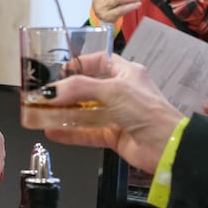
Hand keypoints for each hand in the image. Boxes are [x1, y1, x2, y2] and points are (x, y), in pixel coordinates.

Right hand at [42, 56, 184, 171]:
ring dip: (64, 113)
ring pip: (84, 111)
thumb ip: (79, 88)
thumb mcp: (112, 90)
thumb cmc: (146, 110)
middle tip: (44, 95)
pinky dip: (70, 133)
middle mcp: (120, 91)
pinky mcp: (113, 135)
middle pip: (87, 88)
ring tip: (41, 113)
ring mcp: (116, 114)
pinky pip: (87, 132)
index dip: (79, 65)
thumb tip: (51, 91)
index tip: (59, 72)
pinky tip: (52, 132)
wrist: (166, 146)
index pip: (99, 61)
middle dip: (65, 92)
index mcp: (126, 73)